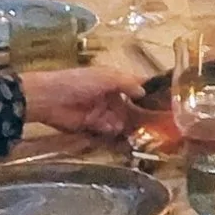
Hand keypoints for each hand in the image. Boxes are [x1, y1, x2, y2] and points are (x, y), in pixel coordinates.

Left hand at [22, 62, 146, 139]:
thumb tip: (144, 91)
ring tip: (144, 133)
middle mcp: (110, 96)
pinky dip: (117, 133)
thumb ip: (126, 83)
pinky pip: (109, 130)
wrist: (49, 98)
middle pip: (131, 106)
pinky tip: (126, 137)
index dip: (148, 93)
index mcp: (113, 80)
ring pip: (122, 120)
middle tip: (158, 125)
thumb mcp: (105, 77)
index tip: (164, 102)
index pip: (135, 86)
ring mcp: (102, 111)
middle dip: (142, 114)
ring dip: (130, 126)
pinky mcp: (93, 126)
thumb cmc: (78, 82)